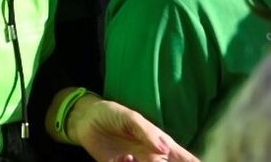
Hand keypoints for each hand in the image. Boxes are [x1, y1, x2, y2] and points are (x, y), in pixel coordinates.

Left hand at [67, 94, 197, 161]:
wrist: (84, 119)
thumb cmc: (112, 114)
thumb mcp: (129, 117)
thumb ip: (147, 132)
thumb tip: (164, 149)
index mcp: (162, 145)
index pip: (186, 159)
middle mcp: (153, 159)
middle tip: (145, 157)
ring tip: (130, 156)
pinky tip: (120, 158)